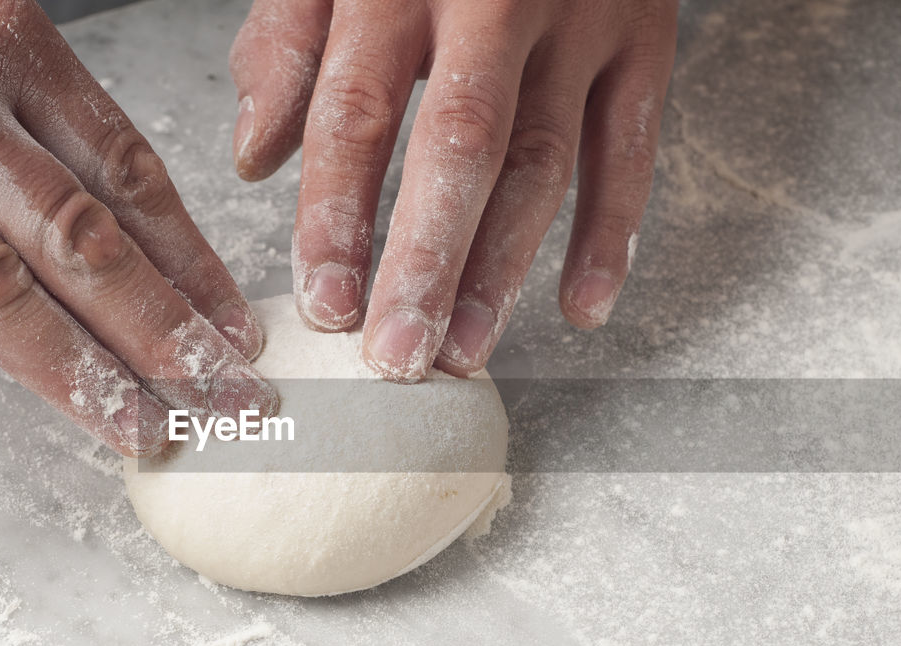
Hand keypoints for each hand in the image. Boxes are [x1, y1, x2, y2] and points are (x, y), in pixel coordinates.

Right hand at [0, 0, 274, 462]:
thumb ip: (33, 118)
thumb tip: (123, 232)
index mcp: (7, 45)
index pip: (127, 176)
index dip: (192, 264)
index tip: (236, 335)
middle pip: (78, 237)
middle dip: (166, 333)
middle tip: (231, 404)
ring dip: (74, 368)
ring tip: (140, 431)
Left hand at [230, 0, 677, 379]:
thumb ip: (289, 42)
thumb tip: (256, 157)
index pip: (356, 112)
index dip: (337, 216)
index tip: (324, 304)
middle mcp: (494, 0)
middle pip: (458, 148)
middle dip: (425, 261)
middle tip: (398, 355)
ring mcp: (580, 18)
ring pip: (544, 160)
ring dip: (504, 267)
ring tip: (465, 351)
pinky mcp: (645, 36)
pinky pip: (632, 145)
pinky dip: (613, 231)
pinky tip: (583, 306)